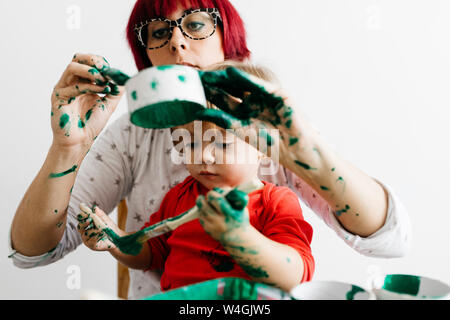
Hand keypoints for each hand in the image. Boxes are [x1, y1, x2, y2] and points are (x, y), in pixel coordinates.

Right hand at [51, 53, 124, 149]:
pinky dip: (89, 86)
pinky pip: (73, 86)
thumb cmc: (91, 124)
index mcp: (81, 82)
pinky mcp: (58, 98)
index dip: (100, 62)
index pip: (87, 62)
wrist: (80, 141)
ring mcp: (63, 89)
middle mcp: (71, 83)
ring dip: (91, 71)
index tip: (112, 70)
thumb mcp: (108, 104)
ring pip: (72, 68)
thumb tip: (124, 77)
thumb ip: (116, 90)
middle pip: (77, 59)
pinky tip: (102, 90)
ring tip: (104, 80)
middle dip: (93, 60)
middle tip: (106, 68)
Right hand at [76, 203, 123, 250]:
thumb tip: (94, 207)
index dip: (82, 216)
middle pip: (79, 227)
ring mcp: (87, 239)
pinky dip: (96, 237)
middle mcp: (85, 232)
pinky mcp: (91, 245)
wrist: (117, 237)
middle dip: (84, 223)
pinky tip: (101, 234)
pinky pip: (91, 241)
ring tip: (101, 229)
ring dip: (94, 230)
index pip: (81, 219)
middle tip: (89, 220)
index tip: (86, 213)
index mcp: (87, 225)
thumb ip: (99, 213)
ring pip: (85, 234)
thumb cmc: (109, 228)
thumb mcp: (104, 219)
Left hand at [196, 188, 249, 243]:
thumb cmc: (240, 218)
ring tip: (204, 203)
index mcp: (230, 214)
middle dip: (202, 199)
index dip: (213, 194)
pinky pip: (200, 218)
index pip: (216, 200)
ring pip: (201, 211)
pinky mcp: (208, 231)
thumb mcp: (241, 207)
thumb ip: (232, 196)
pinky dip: (202, 213)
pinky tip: (206, 211)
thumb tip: (222, 189)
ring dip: (201, 205)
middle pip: (204, 206)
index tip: (213, 192)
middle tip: (203, 197)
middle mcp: (220, 222)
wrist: (238, 238)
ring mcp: (213, 227)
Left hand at [198, 67, 313, 169]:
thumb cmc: (268, 144)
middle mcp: (252, 103)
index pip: (223, 99)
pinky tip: (231, 73)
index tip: (194, 88)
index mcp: (243, 113)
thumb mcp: (241, 131)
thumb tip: (199, 113)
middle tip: (198, 77)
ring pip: (243, 84)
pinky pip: (259, 85)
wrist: (293, 148)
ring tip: (211, 74)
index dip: (210, 93)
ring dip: (227, 79)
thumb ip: (222, 120)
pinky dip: (246, 79)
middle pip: (231, 89)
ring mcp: (264, 97)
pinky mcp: (277, 94)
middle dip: (216, 83)